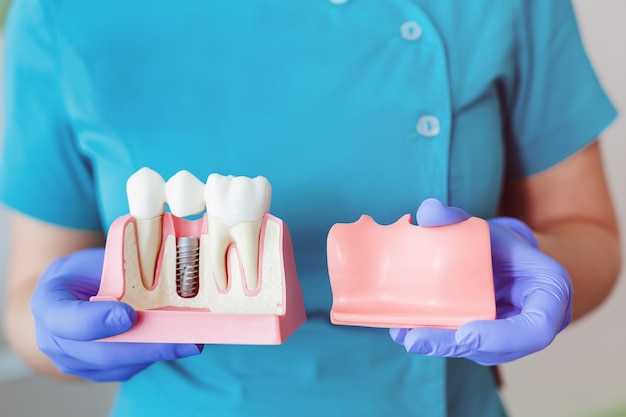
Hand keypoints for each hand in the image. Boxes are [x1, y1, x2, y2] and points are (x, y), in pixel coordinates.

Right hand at [31, 248, 202, 381]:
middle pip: (101, 352)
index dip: (98, 321)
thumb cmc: (86, 273)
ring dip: (160, 353)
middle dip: (146, 345)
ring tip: (194, 338)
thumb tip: (165, 261)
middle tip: (182, 337)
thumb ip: (119, 267)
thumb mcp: (95, 259)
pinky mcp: (101, 372)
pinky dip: (158, 355)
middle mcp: (55, 341)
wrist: (69, 296)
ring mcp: (78, 362)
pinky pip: (132, 368)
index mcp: (49, 304)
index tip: (128, 315)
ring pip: (121, 365)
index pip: (67, 319)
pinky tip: (183, 342)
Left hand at [390, 199, 571, 364]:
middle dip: (456, 345)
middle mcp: (536, 322)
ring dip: (442, 346)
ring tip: (406, 336)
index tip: (465, 334)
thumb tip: (427, 211)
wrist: (506, 258)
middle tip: (416, 340)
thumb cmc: (501, 244)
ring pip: (480, 351)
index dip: (503, 337)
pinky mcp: (492, 342)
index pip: (537, 328)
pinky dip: (438, 341)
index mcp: (549, 292)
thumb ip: (456, 218)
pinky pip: (467, 346)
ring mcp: (514, 337)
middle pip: (500, 348)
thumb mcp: (484, 227)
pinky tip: (407, 332)